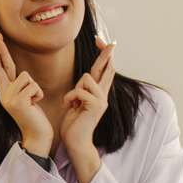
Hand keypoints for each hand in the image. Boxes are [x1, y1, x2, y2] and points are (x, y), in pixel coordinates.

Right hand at [0, 30, 53, 153]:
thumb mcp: (27, 99)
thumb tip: (22, 76)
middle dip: (0, 49)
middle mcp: (3, 94)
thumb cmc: (35, 116)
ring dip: (34, 88)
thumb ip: (22, 87)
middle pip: (2, 66)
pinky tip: (35, 106)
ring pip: (26, 77)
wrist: (37, 135)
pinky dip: (38, 95)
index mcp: (5, 92)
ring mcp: (8, 98)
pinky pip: (33, 86)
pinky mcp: (17, 101)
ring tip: (33, 102)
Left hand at [59, 35, 115, 152]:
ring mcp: (102, 100)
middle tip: (112, 41)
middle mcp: (103, 95)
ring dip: (75, 90)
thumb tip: (86, 78)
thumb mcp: (77, 101)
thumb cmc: (73, 123)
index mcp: (98, 93)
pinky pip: (79, 91)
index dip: (104, 55)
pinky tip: (71, 108)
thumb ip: (83, 90)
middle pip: (108, 68)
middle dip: (107, 53)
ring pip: (87, 78)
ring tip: (73, 104)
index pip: (104, 70)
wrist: (75, 141)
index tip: (102, 41)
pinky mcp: (96, 105)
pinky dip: (70, 99)